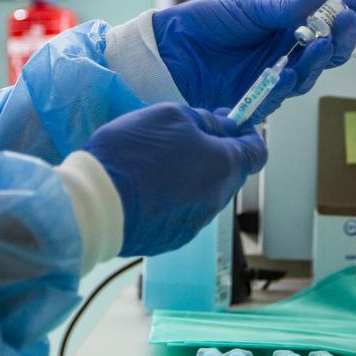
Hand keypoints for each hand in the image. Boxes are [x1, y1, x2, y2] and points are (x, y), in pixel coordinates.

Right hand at [84, 104, 266, 256]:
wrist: (98, 205)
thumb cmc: (137, 152)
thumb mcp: (171, 116)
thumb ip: (206, 121)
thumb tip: (226, 127)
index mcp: (226, 167)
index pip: (257, 151)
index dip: (246, 133)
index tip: (228, 121)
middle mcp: (218, 200)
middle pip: (228, 172)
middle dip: (213, 153)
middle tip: (182, 136)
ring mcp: (196, 223)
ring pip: (204, 193)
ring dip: (191, 176)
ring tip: (156, 162)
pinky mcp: (173, 239)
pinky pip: (182, 211)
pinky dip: (172, 197)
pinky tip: (145, 188)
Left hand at [153, 0, 355, 124]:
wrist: (168, 49)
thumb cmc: (204, 25)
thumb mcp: (248, 9)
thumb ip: (287, 8)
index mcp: (285, 29)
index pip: (326, 25)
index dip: (345, 14)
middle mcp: (284, 55)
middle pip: (328, 54)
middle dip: (343, 38)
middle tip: (347, 21)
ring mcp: (271, 78)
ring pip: (308, 76)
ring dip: (319, 60)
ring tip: (324, 43)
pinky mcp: (255, 99)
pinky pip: (278, 95)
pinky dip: (287, 83)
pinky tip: (291, 69)